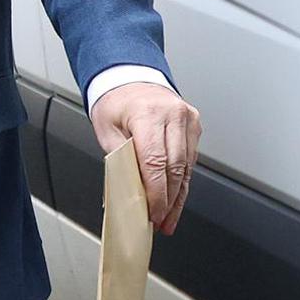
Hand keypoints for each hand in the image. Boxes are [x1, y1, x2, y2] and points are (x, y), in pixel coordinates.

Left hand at [90, 83, 201, 235]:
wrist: (129, 77)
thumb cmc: (115, 102)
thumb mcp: (106, 129)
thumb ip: (119, 158)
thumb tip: (129, 192)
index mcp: (146, 113)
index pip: (155, 162)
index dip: (156, 193)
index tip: (152, 213)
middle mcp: (172, 114)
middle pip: (175, 168)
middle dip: (168, 201)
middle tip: (160, 223)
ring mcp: (187, 119)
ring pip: (186, 168)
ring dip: (178, 197)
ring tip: (168, 218)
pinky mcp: (194, 125)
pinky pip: (190, 159)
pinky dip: (182, 181)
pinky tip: (175, 199)